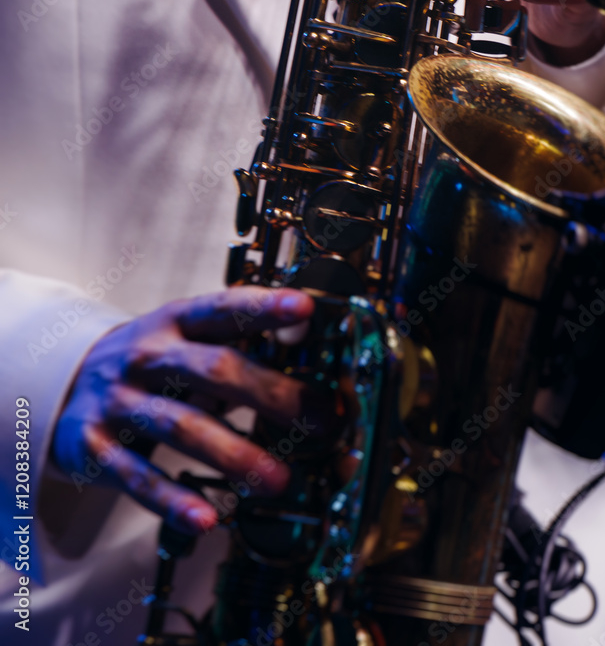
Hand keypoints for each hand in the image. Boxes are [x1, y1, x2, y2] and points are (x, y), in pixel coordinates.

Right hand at [52, 287, 315, 534]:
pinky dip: (174, 501)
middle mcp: (148, 357)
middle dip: (273, 395)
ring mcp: (120, 401)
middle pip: (215, 370)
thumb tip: (311, 354)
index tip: (304, 308)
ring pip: (183, 427)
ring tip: (279, 480)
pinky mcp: (96, 448)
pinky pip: (139, 478)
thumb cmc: (149, 360)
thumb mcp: (184, 337)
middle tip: (321, 420)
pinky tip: (208, 518)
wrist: (62, 381)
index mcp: (176, 321)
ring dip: (236, 455)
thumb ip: (238, 344)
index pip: (223, 308)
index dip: (263, 307)